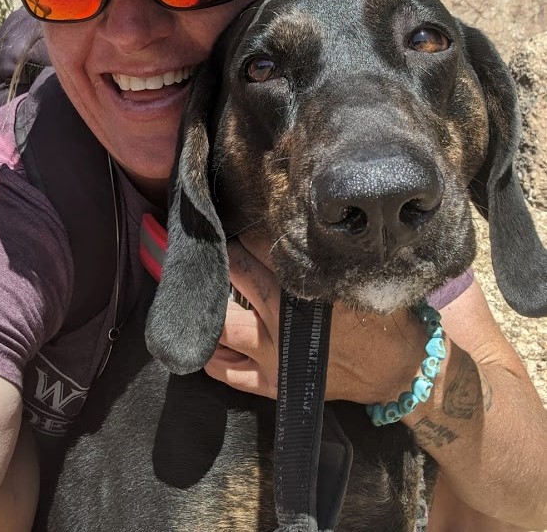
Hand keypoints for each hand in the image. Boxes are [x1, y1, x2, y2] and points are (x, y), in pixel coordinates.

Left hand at [205, 233, 428, 405]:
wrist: (402, 371)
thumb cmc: (384, 319)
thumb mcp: (362, 277)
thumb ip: (330, 255)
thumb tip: (303, 221)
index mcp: (306, 290)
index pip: (265, 246)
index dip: (253, 234)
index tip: (249, 226)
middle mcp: (282, 322)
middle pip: (238, 275)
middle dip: (230, 256)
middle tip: (228, 248)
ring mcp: (273, 357)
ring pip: (224, 324)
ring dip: (214, 304)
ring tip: (212, 289)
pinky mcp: (273, 385)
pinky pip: (230, 374)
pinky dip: (213, 359)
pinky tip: (206, 341)